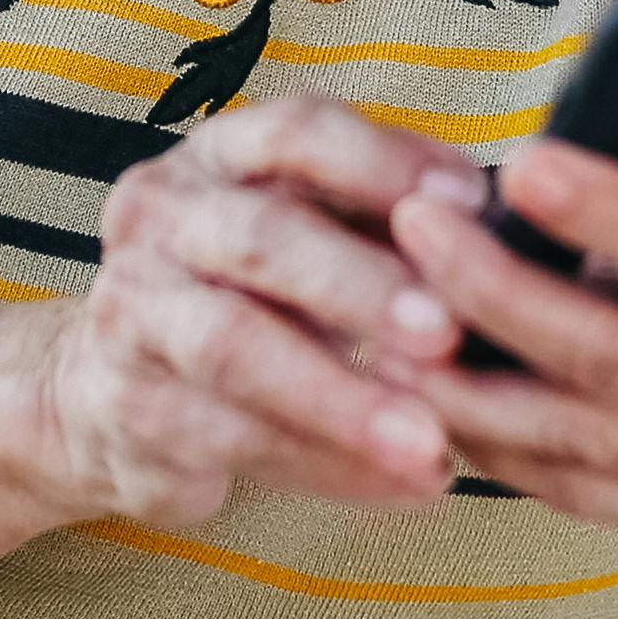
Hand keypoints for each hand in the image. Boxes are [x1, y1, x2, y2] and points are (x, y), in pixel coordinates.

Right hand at [35, 97, 479, 524]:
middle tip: (447, 336)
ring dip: (340, 399)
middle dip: (360, 287)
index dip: (382, 163)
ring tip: (429, 444)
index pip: (296, 132)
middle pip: (261, 239)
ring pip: (235, 348)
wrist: (107, 392)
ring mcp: (132, 311)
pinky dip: (329, 466)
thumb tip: (510, 236)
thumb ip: (389, 230)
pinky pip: (234, 438)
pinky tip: (404, 485)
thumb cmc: (251, 300)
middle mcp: (161, 217)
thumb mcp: (312, 240)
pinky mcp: (125, 405)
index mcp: (219, 157)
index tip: (470, 204)